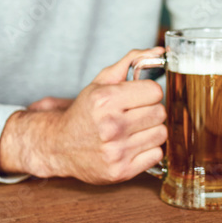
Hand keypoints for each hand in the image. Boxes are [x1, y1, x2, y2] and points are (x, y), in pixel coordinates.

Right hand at [0, 47, 167, 183]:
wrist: (59, 146)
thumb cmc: (85, 113)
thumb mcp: (101, 83)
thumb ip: (131, 62)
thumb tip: (160, 51)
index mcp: (105, 100)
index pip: (155, 91)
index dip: (148, 93)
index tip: (138, 97)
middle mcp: (110, 126)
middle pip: (160, 112)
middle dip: (150, 111)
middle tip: (134, 114)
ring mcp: (116, 151)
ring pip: (161, 134)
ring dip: (151, 131)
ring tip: (133, 130)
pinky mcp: (121, 171)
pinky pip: (157, 155)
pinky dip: (148, 150)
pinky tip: (132, 146)